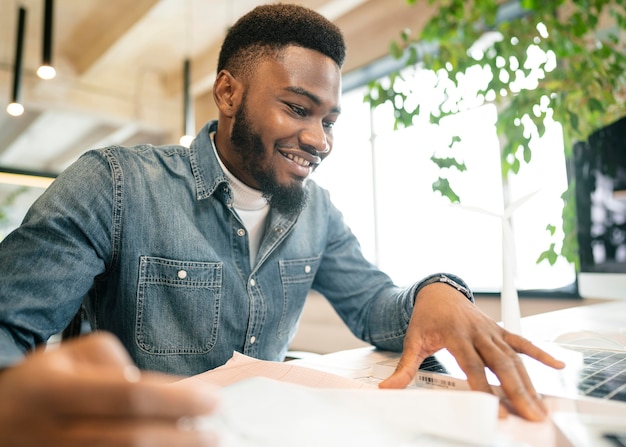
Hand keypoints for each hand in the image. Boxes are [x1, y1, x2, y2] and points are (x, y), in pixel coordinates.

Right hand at [0, 332, 218, 446]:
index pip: (129, 396)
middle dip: (184, 439)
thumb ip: (115, 362)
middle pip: (132, 440)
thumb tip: (157, 392)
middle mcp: (55, 432)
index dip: (177, 400)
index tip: (213, 400)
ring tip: (204, 446)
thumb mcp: (68, 354)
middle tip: (217, 433)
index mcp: (55, 390)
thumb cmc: (43, 383)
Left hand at [379, 283, 564, 420]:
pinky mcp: (499, 331)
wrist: (437, 292)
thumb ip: (404, 367)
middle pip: (500, 364)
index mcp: (455, 335)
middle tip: (529, 414)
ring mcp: (491, 331)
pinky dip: (540, 353)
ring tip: (541, 406)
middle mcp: (477, 332)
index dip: (483, 387)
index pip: (472, 366)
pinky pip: (522, 342)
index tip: (493, 408)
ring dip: (530, 382)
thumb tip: (387, 388)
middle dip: (516, 390)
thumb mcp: (412, 340)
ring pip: (514, 357)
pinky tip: (557, 366)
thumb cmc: (426, 317)